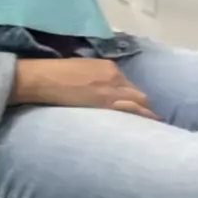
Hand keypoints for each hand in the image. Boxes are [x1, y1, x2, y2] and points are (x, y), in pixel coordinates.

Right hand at [10, 58, 160, 118]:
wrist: (43, 78)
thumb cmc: (56, 74)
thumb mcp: (83, 71)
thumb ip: (98, 80)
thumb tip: (103, 94)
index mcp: (109, 67)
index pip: (130, 86)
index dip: (134, 100)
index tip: (137, 110)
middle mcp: (115, 77)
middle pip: (139, 96)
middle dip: (145, 109)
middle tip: (151, 123)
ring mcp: (112, 91)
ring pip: (138, 105)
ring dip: (146, 116)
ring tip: (154, 130)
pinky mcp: (105, 104)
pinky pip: (130, 112)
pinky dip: (139, 119)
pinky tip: (147, 129)